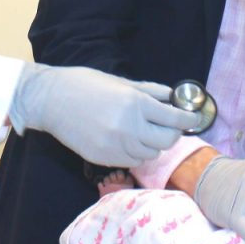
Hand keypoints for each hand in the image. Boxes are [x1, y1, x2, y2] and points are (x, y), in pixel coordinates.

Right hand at [9, 63, 200, 166]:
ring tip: (147, 131)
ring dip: (154, 143)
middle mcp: (130, 127)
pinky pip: (133, 161)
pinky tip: (130, 141)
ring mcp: (117, 146)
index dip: (188, 120)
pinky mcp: (105, 158)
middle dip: (173, 133)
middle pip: (167, 140)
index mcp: (135, 103)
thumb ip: (149, 91)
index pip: (174, 118)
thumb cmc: (85, 84)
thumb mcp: (120, 82)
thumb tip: (171, 96)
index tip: (193, 119)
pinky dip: (138, 153)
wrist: (51, 100)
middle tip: (170, 125)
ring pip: (151, 153)